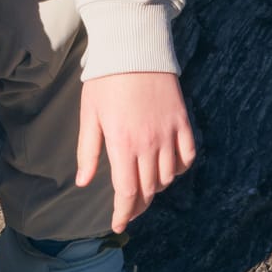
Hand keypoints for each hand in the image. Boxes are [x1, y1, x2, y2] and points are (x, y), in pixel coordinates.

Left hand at [77, 71, 197, 228]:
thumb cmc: (105, 79)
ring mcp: (168, 133)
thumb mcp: (90, 115)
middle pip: (148, 189)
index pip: (127, 193)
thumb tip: (84, 182)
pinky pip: (187, 156)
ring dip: (156, 187)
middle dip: (137, 204)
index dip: (124, 214)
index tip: (119, 224)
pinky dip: (179, 168)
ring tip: (145, 186)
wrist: (134, 46)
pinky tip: (169, 169)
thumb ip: (88, 151)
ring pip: (167, 176)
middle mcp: (148, 143)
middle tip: (129, 209)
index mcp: (122, 144)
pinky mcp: (182, 121)